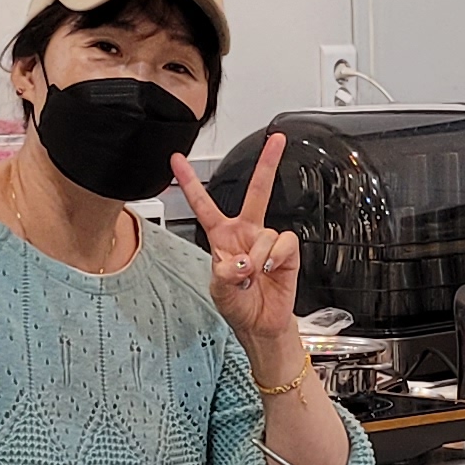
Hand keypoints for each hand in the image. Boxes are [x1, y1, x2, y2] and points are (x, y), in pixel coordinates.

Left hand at [171, 135, 304, 347]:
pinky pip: (284, 242)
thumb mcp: (218, 290)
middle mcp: (246, 233)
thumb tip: (244, 261)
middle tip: (276, 140)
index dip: (190, 182)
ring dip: (260, 257)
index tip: (177, 160)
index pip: (203, 205)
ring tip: (255, 275)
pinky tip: (271, 269)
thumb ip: (225, 273)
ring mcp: (268, 241)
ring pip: (267, 232)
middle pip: (257, 192)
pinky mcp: (288, 252)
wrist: (262, 324)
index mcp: (221, 237)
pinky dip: (277, 257)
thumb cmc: (237, 305)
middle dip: (267, 165)